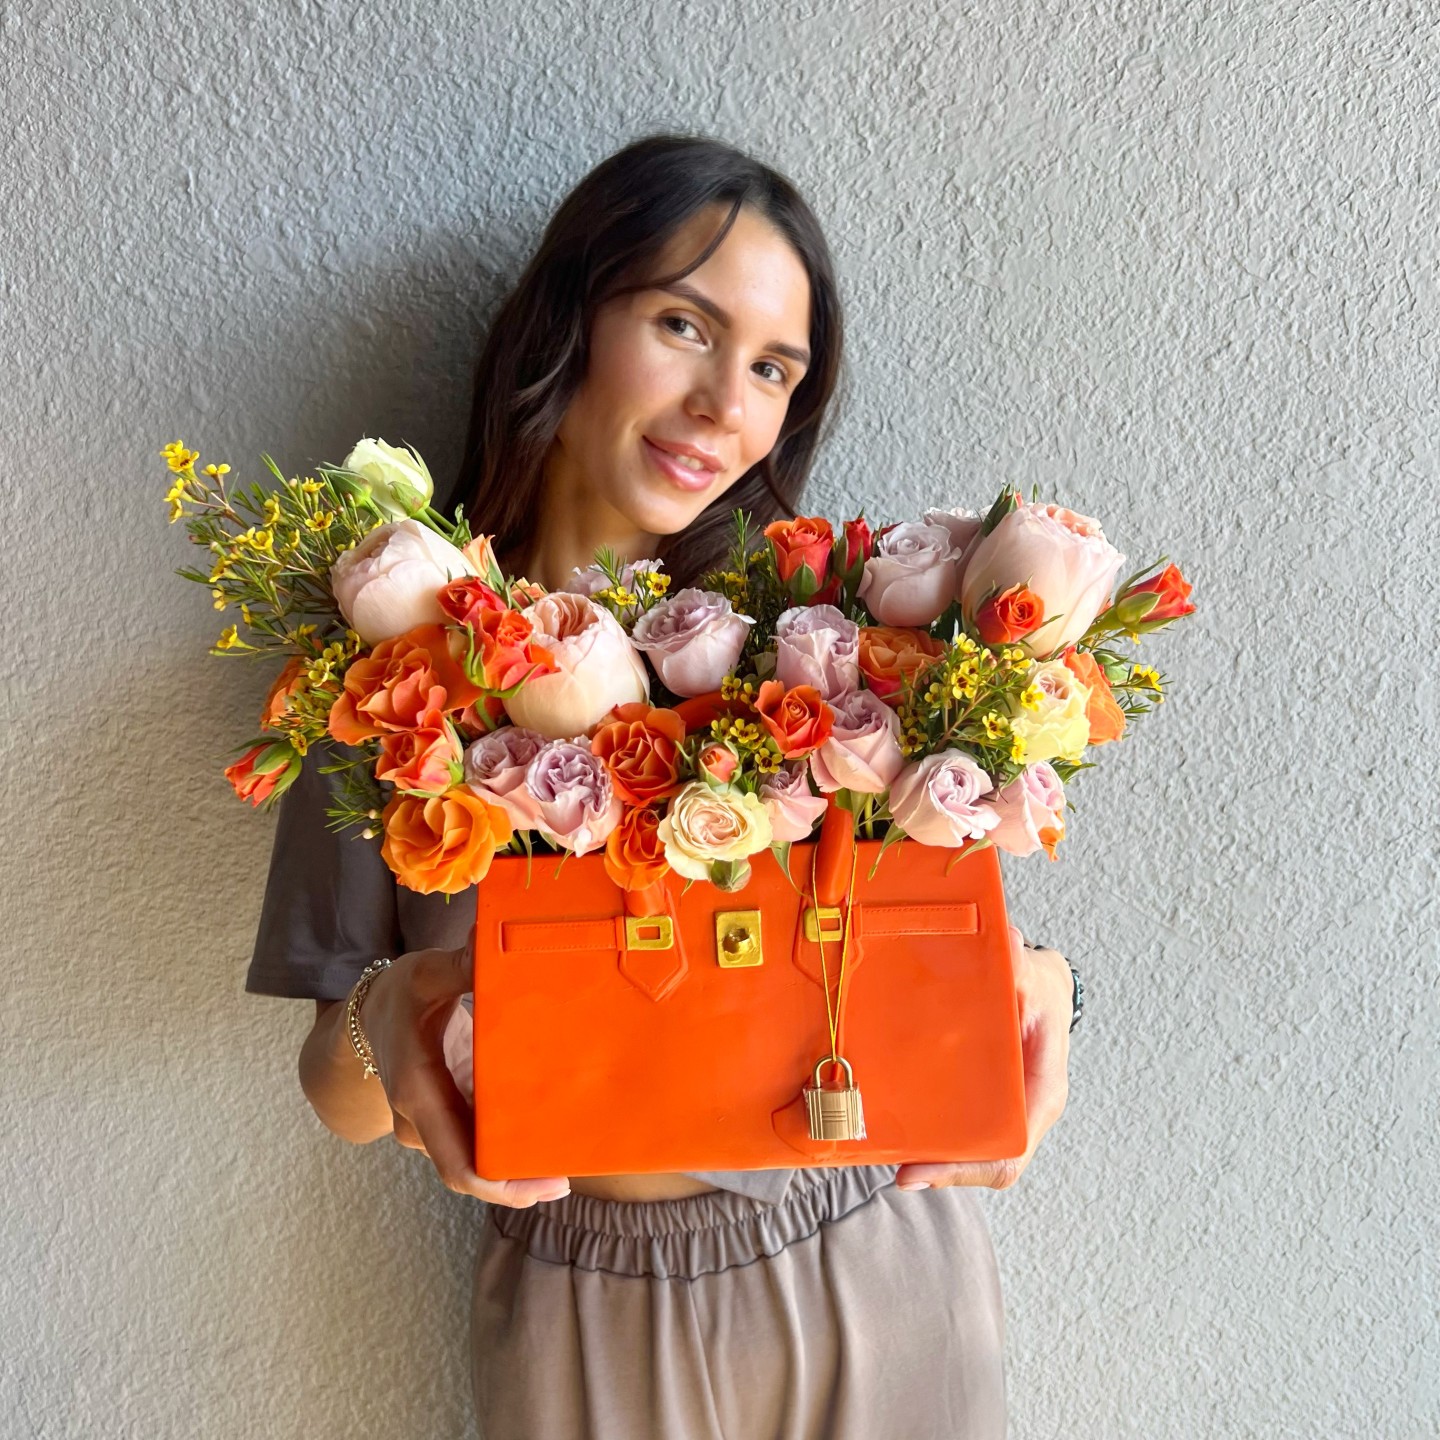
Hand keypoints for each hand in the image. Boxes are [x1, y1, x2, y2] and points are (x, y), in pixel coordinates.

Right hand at [359, 939, 571, 1208]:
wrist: (364, 1017)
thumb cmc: (395, 996)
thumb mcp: (421, 974)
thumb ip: (458, 965)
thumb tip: (489, 942)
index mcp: (418, 1093)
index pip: (458, 1165)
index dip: (504, 1186)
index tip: (549, 1183)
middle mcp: (424, 1122)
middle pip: (476, 1172)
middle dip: (524, 1178)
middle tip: (575, 1168)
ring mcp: (436, 1125)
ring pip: (480, 1159)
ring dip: (521, 1160)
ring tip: (574, 1147)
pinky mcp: (450, 1116)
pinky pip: (481, 1140)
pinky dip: (512, 1138)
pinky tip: (552, 1126)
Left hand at [894, 924, 1071, 1191]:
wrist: (1042, 989)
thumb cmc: (1041, 988)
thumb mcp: (1035, 974)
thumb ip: (1020, 964)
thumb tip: (1011, 945)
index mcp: (1043, 1090)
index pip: (1011, 1148)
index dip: (966, 1168)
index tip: (918, 1171)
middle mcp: (1024, 1108)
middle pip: (986, 1161)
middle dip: (942, 1170)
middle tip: (897, 1169)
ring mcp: (1003, 1108)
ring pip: (971, 1150)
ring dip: (933, 1157)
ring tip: (885, 1150)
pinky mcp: (981, 1100)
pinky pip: (960, 1128)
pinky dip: (932, 1134)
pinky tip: (896, 1125)